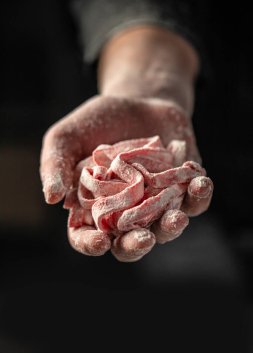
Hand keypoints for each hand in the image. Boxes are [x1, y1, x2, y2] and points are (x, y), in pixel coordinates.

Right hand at [40, 95, 212, 261]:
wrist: (138, 101)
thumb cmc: (97, 123)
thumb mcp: (65, 138)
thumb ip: (55, 166)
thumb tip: (51, 199)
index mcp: (93, 210)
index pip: (87, 237)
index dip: (91, 244)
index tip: (100, 241)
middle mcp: (126, 214)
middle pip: (129, 243)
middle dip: (136, 246)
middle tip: (143, 239)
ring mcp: (156, 205)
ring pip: (164, 229)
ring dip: (172, 227)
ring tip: (177, 217)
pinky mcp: (182, 190)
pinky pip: (193, 202)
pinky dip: (199, 196)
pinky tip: (200, 182)